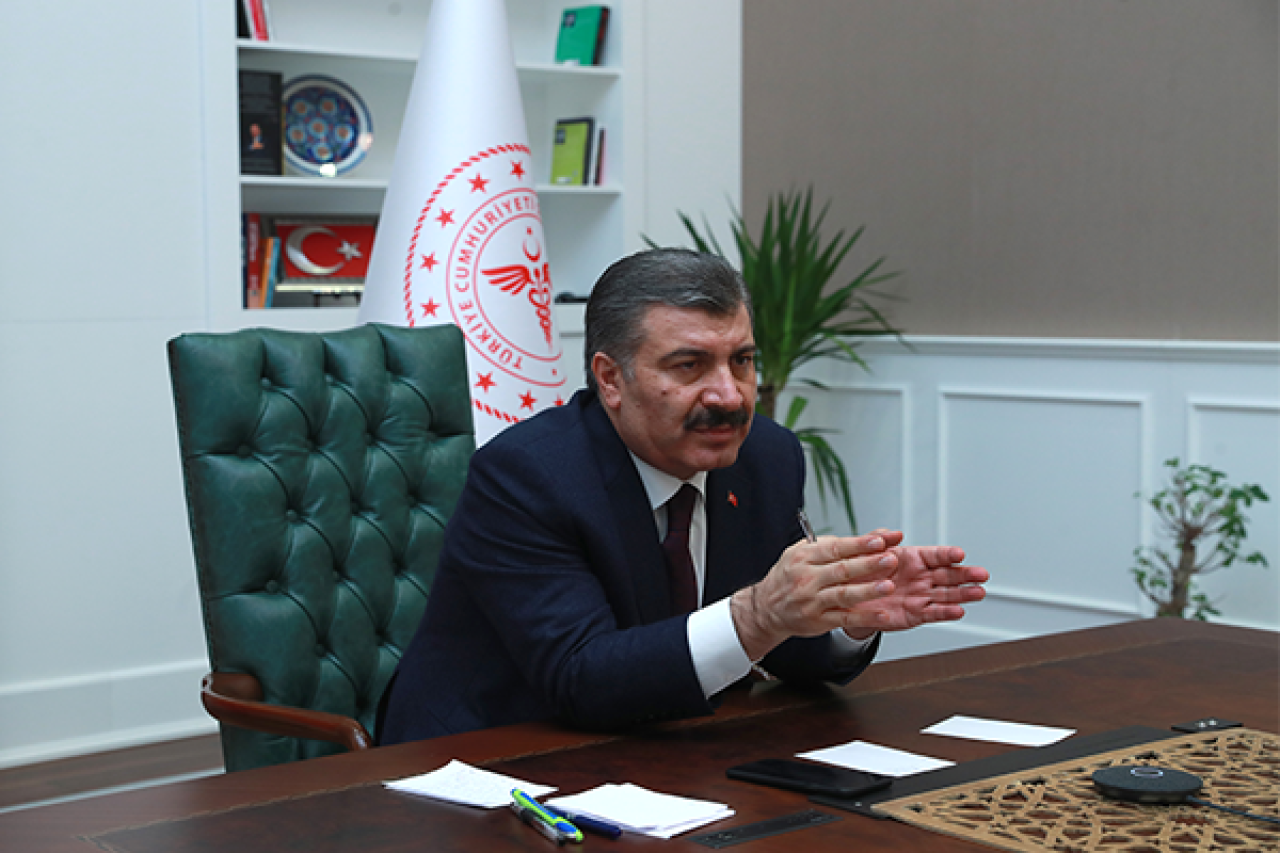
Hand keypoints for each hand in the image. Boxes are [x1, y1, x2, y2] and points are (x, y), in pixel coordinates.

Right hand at [729, 529, 987, 660]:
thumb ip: (840, 545)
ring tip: (900, 591)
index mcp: (812, 553)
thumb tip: (881, 537)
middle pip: (850, 570)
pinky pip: (848, 619)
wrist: (763, 608)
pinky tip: (892, 616)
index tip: (893, 539)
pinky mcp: (821, 620)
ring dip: (876, 593)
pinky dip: (871, 618)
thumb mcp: (807, 551)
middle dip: (880, 566)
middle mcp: (812, 576)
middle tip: (906, 562)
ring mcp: (816, 601)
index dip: (869, 543)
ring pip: (850, 596)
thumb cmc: (791, 574)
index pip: (844, 545)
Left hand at [838, 538, 988, 638]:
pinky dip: (946, 613)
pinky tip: (958, 610)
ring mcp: (920, 596)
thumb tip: (891, 533)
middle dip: (965, 574)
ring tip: (978, 592)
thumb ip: (878, 540)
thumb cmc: (862, 573)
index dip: (947, 554)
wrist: (850, 599)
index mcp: (912, 558)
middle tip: (981, 574)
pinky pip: (933, 613)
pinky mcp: (915, 614)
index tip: (959, 554)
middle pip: (948, 575)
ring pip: (946, 594)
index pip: (934, 555)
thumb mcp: (865, 552)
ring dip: (963, 594)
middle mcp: (920, 577)